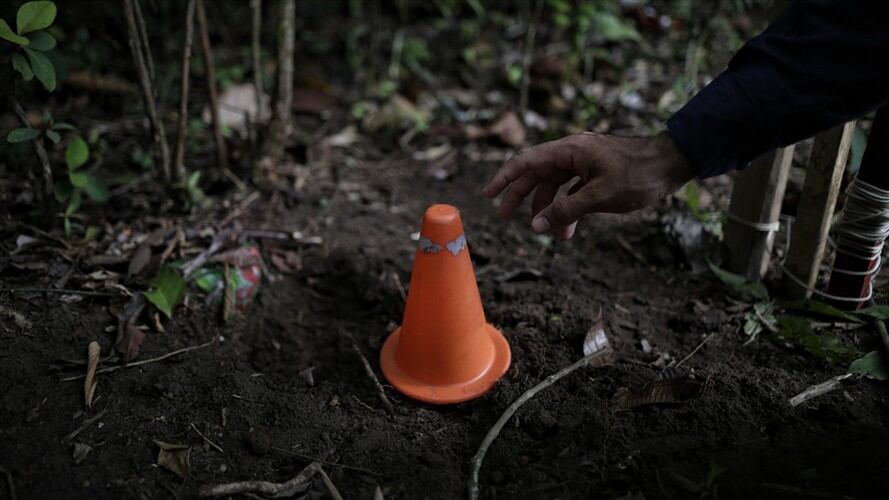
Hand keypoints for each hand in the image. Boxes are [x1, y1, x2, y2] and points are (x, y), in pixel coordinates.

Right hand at [482, 132, 694, 238]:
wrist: (673, 164)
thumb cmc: (639, 175)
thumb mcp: (600, 196)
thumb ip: (565, 211)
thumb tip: (535, 226)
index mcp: (570, 150)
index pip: (526, 162)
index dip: (504, 178)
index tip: (488, 195)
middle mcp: (572, 153)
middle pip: (536, 174)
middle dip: (520, 197)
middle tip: (504, 218)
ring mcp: (584, 162)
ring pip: (554, 186)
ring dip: (550, 210)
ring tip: (554, 236)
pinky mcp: (595, 172)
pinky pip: (571, 190)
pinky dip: (566, 208)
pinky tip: (569, 228)